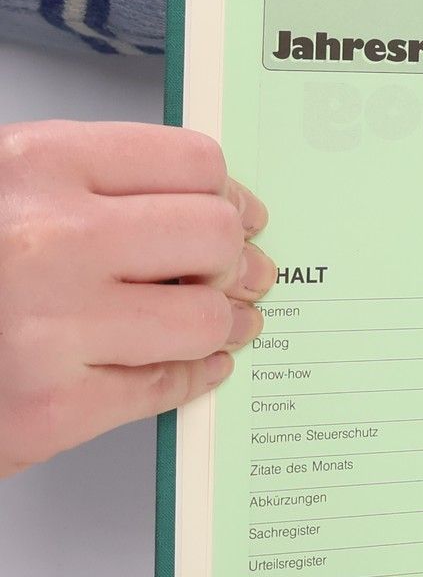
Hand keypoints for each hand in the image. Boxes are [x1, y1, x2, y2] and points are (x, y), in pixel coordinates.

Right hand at [0, 122, 272, 477]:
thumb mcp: (1, 185)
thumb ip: (85, 182)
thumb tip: (197, 196)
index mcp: (35, 166)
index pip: (193, 163)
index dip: (229, 191)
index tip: (239, 209)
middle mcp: (48, 241)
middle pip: (214, 236)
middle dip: (238, 257)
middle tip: (243, 269)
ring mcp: (50, 330)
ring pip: (204, 317)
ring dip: (226, 322)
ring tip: (224, 319)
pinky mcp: (48, 412)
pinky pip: (162, 387)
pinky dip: (191, 376)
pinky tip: (196, 364)